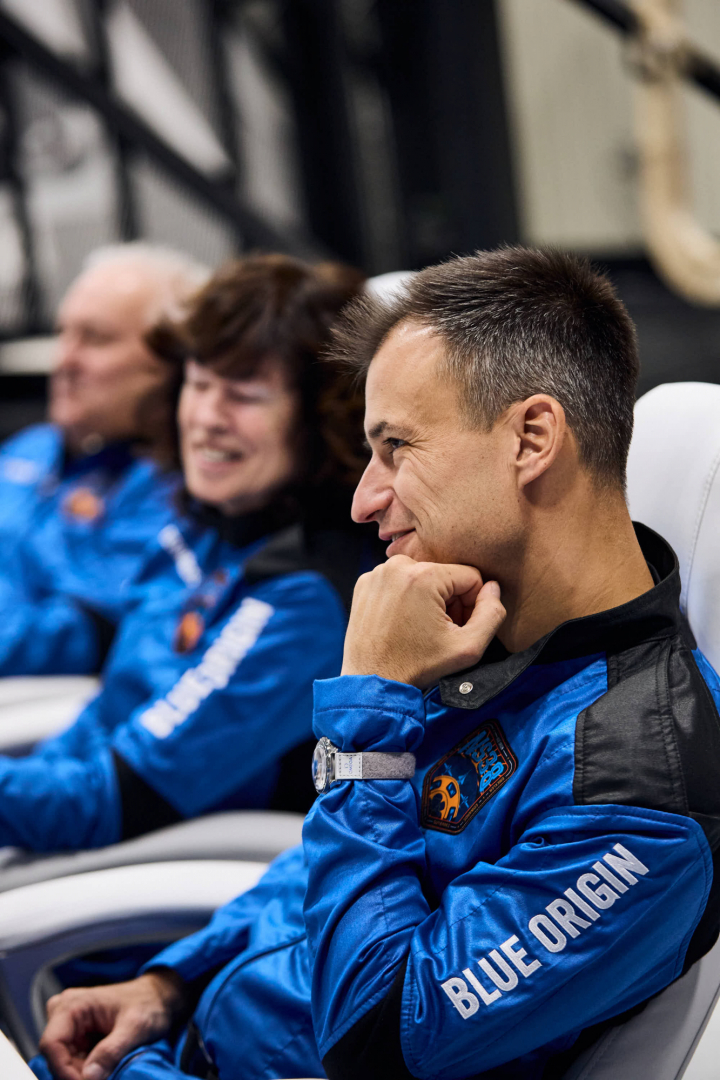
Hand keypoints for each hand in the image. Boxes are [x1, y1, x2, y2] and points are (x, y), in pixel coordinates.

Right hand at [38, 971, 187, 1079]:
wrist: (158, 998)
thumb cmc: (148, 1003)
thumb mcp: (135, 1026)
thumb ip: (112, 1050)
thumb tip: (88, 1078)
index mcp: (72, 1004)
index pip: (51, 1044)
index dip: (63, 1071)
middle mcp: (64, 1013)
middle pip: (56, 1057)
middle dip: (76, 1075)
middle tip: (104, 1079)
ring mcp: (69, 1026)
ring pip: (64, 1063)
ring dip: (82, 1075)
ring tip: (108, 1072)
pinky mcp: (76, 1037)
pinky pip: (73, 1063)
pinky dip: (87, 1072)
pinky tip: (105, 1070)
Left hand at [341, 556, 505, 687]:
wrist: (373, 681)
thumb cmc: (417, 666)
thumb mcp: (468, 647)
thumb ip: (492, 614)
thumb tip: (493, 588)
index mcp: (424, 575)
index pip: (471, 577)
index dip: (472, 604)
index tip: (457, 627)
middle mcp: (398, 565)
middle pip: (446, 575)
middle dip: (450, 601)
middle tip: (439, 631)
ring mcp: (378, 573)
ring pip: (423, 577)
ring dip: (429, 599)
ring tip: (420, 628)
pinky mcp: (365, 582)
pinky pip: (400, 581)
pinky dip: (406, 598)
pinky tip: (402, 623)